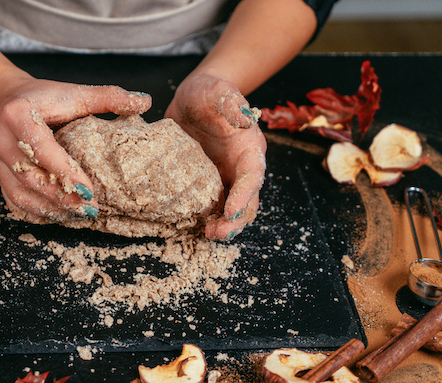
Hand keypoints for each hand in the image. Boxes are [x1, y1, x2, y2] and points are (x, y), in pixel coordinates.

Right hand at [0, 75, 150, 220]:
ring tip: (79, 216)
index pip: (42, 148)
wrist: (5, 100)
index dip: (65, 172)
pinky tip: (61, 216)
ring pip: (21, 193)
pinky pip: (15, 200)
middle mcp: (0, 139)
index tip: (89, 191)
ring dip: (51, 209)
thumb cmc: (44, 98)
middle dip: (61, 197)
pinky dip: (38, 212)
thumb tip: (144, 101)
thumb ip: (108, 97)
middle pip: (30, 177)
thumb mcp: (74, 93)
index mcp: (17, 114)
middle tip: (90, 210)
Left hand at [165, 73, 265, 239]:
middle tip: (217, 232)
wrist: (194, 98)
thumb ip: (229, 101)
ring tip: (207, 233)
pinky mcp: (205, 184)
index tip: (232, 210)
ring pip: (229, 209)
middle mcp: (239, 168)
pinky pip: (208, 206)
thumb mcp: (216, 90)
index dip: (245, 195)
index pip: (252, 176)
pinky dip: (202, 218)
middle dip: (235, 220)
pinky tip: (188, 226)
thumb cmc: (208, 92)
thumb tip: (245, 115)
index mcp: (248, 149)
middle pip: (246, 201)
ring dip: (222, 225)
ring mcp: (223, 178)